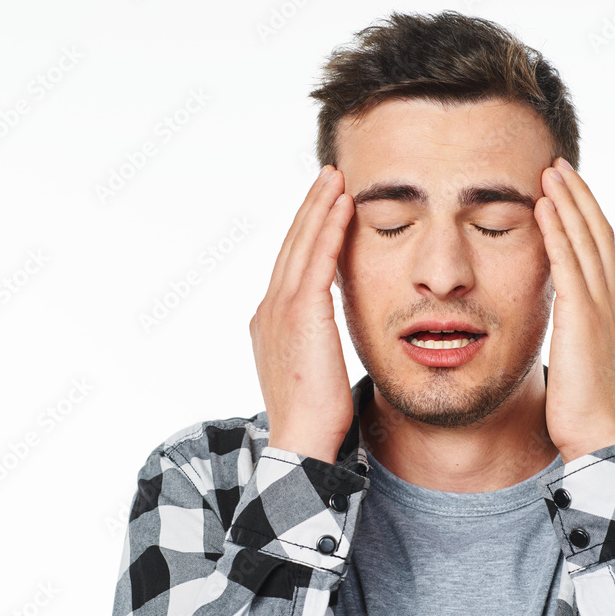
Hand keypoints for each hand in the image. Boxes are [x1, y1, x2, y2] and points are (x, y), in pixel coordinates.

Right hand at [249, 166, 354, 464]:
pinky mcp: (301, 312)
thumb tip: (328, 334)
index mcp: (270, 321)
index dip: (306, 232)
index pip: (291, 265)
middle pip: (292, 245)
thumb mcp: (311, 368)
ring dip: (320, 206)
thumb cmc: (315, 415)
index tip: (322, 206)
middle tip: (328, 176)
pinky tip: (344, 205)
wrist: (302, 439)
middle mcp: (270, 308)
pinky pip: (318, 259)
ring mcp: (281, 308)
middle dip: (310, 208)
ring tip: (337, 177)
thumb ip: (314, 341)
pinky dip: (330, 228)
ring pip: (302, 244)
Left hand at [534, 157, 614, 462]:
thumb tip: (559, 324)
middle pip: (598, 233)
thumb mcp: (581, 361)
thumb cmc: (583, 409)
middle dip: (578, 196)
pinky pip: (568, 263)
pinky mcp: (583, 318)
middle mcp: (614, 301)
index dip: (586, 216)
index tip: (567, 191)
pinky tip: (542, 207)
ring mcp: (603, 307)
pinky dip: (557, 231)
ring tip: (548, 171)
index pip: (602, 250)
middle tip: (558, 165)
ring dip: (567, 201)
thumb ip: (574, 334)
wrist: (598, 439)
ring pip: (586, 239)